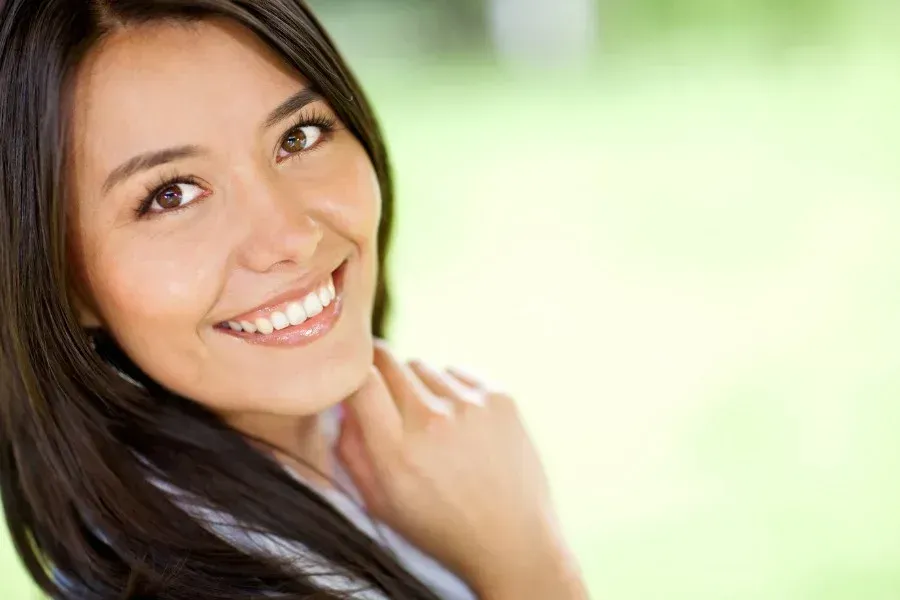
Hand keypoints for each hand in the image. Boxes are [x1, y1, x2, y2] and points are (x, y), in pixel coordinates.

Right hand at [337, 342, 586, 597]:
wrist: (513, 541)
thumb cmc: (439, 526)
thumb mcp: (379, 501)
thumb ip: (351, 448)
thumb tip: (341, 402)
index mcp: (396, 450)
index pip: (360, 378)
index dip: (351, 373)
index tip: (352, 381)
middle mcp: (432, 419)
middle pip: (388, 360)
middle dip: (379, 373)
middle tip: (385, 397)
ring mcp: (470, 404)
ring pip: (422, 366)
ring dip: (417, 386)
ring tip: (430, 424)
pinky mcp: (500, 397)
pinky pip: (456, 372)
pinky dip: (451, 390)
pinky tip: (460, 424)